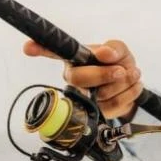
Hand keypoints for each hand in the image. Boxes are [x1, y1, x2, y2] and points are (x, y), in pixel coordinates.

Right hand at [22, 39, 143, 120]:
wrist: (131, 84)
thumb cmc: (118, 63)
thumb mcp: (119, 50)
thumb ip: (114, 48)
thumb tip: (105, 54)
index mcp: (74, 59)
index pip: (54, 52)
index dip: (40, 49)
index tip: (28, 47)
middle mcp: (73, 78)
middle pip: (79, 79)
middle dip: (103, 74)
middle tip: (120, 70)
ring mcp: (83, 97)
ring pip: (101, 93)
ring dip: (123, 84)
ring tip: (131, 74)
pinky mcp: (95, 113)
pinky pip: (113, 106)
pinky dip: (129, 94)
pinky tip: (133, 85)